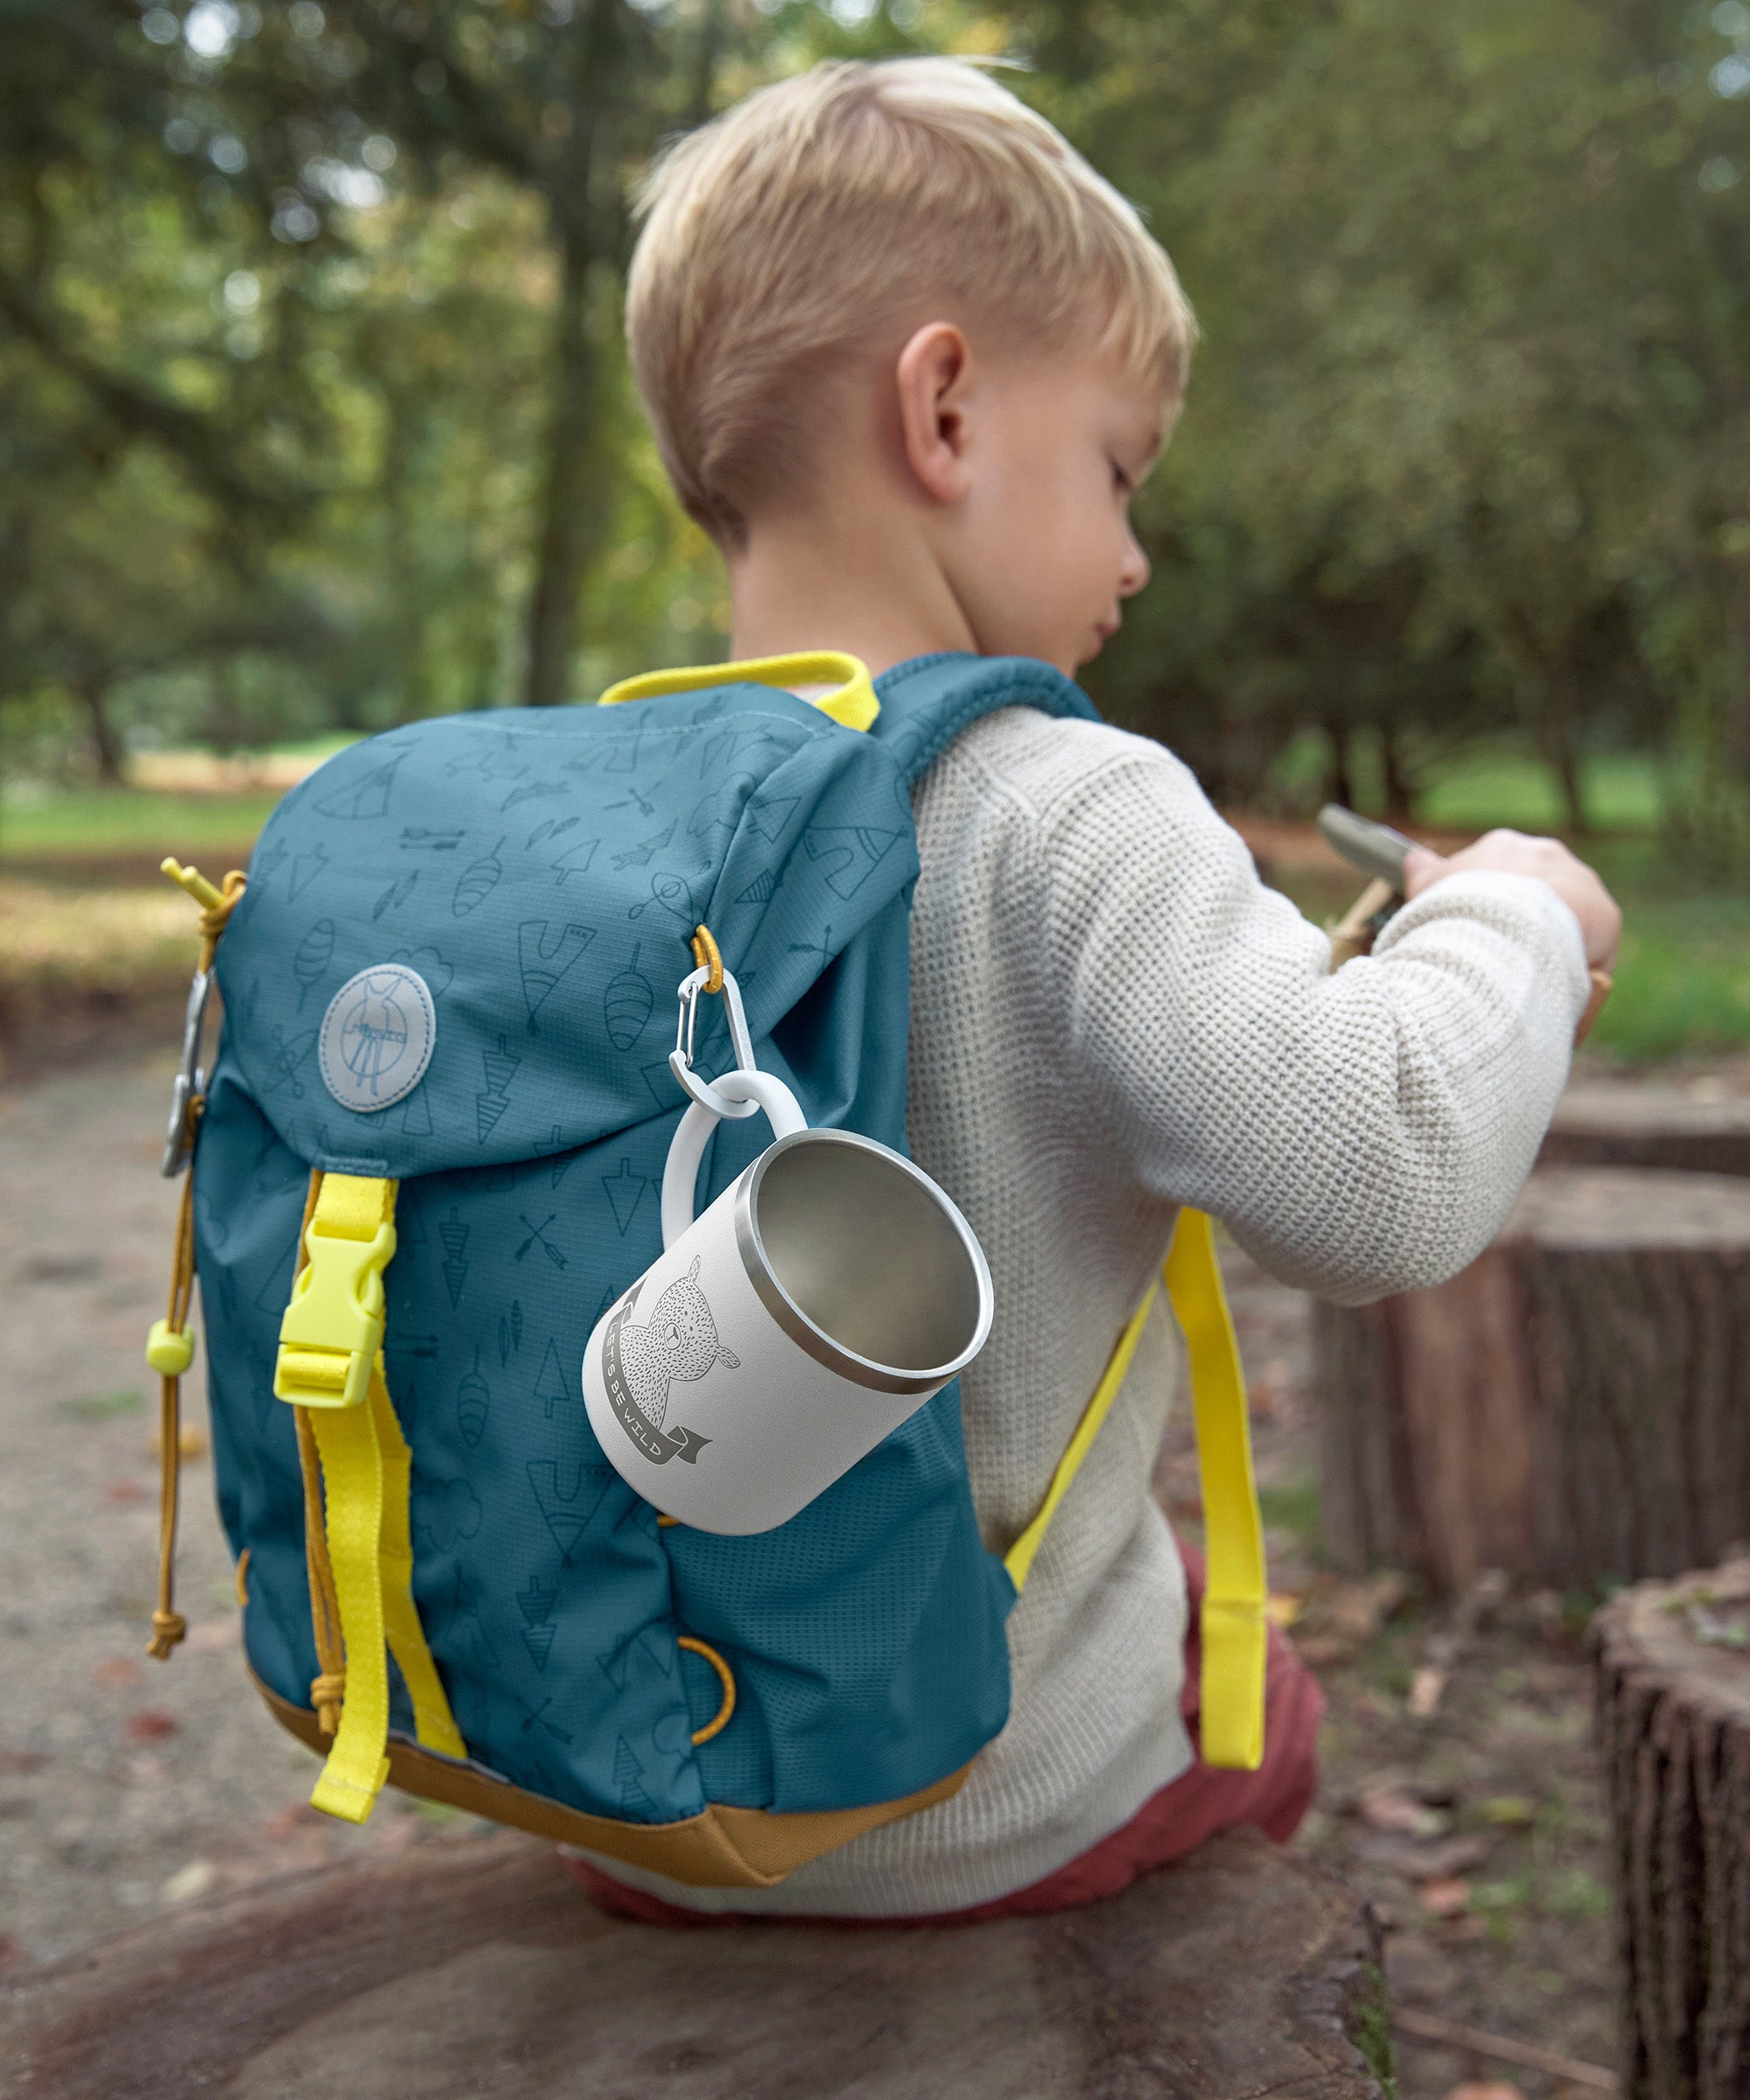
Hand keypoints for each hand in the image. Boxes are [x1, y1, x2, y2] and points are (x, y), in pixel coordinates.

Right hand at [1403, 828, 1621, 972]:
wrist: (1498, 931)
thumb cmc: (1452, 913)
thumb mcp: (1425, 892)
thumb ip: (1423, 873)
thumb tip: (1415, 857)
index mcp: (1502, 847)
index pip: (1501, 876)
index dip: (1490, 908)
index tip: (1480, 936)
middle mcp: (1546, 853)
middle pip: (1539, 893)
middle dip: (1527, 923)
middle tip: (1505, 960)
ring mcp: (1581, 881)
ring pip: (1570, 919)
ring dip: (1555, 945)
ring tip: (1531, 981)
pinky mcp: (1606, 915)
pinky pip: (1593, 949)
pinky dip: (1578, 969)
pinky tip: (1558, 991)